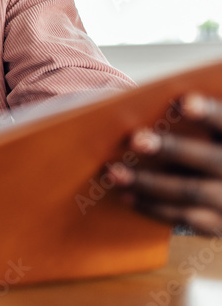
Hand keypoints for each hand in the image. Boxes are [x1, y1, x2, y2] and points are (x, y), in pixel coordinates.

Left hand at [109, 94, 221, 234]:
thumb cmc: (208, 152)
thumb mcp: (209, 137)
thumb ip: (194, 124)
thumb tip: (147, 105)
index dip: (209, 113)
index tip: (185, 101)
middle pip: (208, 159)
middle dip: (172, 149)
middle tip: (136, 140)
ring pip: (189, 191)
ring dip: (147, 182)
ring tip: (114, 172)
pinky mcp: (218, 225)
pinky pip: (183, 218)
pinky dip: (152, 206)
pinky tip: (125, 195)